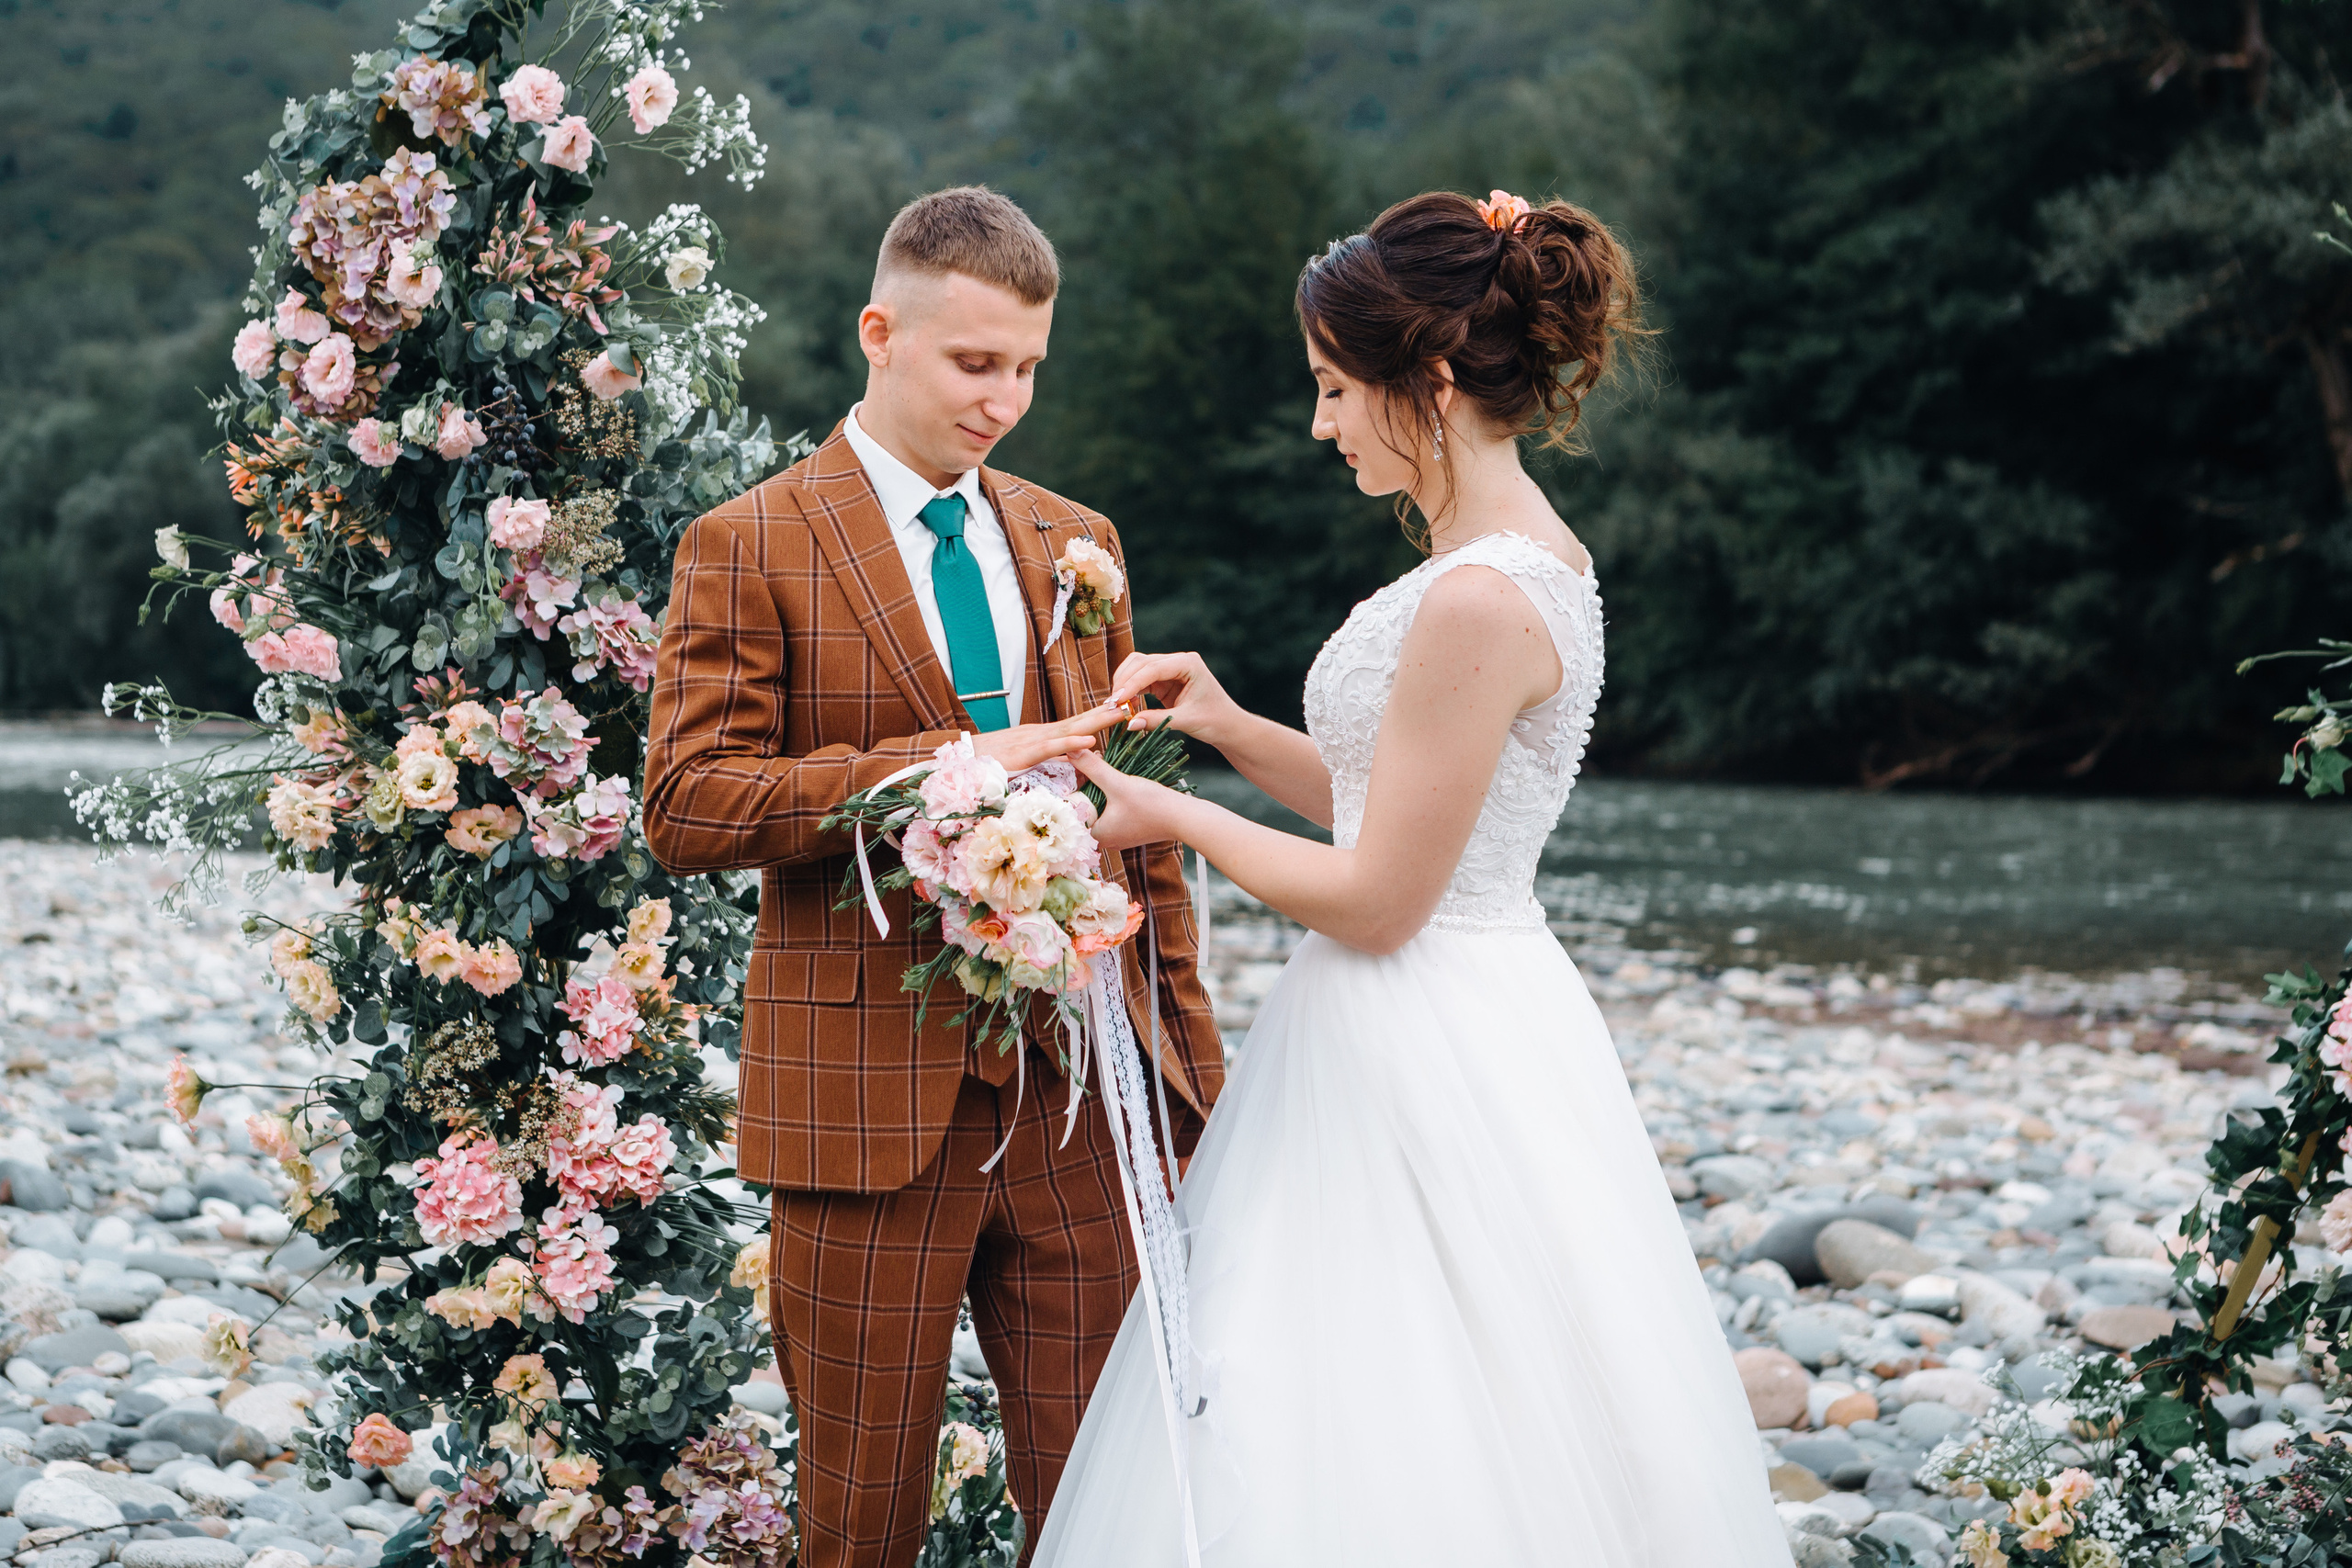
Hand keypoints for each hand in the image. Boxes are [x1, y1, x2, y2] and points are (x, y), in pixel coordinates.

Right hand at [971, 703, 1125, 773]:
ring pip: (1071, 730)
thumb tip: (1075, 764)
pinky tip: (1089, 741)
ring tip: (1120, 713)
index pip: (1079, 726)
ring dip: (1096, 721)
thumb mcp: (1027, 764)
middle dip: (1107, 713)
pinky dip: (1071, 744)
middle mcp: (1041, 734)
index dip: (1102, 717)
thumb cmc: (989, 764)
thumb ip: (1051, 763)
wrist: (958, 761)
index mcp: (1043, 737)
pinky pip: (1050, 748)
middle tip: (1134, 701)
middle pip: (1081, 721)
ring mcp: (1032, 741)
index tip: (1125, 710)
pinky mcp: (1023, 754)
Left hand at [1073, 748, 1191, 850]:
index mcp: (1097, 835)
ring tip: (1098, 767)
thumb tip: (1071, 750)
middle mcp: (1106, 840)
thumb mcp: (1118, 783)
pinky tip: (1114, 780)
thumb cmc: (1153, 805)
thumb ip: (1093, 767)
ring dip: (1098, 789)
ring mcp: (1119, 835)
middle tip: (1084, 765)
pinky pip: (1112, 811)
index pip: (1072, 812)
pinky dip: (1110, 796)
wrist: (1184, 818)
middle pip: (1084, 810)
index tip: (1073, 771)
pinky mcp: (1130, 829)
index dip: (1071, 789)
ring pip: (1099, 809)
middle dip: (1084, 786)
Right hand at [1109, 652, 1242, 746]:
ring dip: (1124, 684)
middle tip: (1112, 704)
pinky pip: (1141, 680)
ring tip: (1116, 705)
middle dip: (1124, 681)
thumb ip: (1157, 721)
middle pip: (1141, 662)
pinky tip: (1124, 705)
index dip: (1132, 683)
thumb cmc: (1214, 720)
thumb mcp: (1186, 721)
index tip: (1117, 700)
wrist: (1227, 725)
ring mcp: (1170, 668)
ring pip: (1137, 667)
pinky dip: (1130, 690)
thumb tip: (1129, 724)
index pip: (1152, 668)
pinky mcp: (1164, 679)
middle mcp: (1178, 660)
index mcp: (1188, 663)